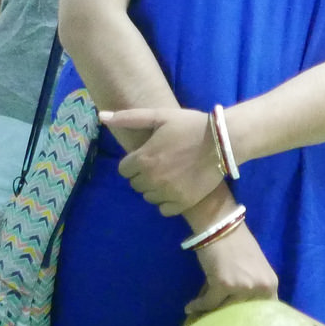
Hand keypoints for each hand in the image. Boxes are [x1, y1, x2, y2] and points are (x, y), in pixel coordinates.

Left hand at [105, 106, 224, 215]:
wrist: (223, 141)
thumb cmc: (189, 125)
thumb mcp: (159, 115)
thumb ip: (128, 118)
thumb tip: (101, 116)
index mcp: (143, 159)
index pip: (124, 170)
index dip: (134, 162)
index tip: (148, 155)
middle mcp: (152, 179)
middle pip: (135, 184)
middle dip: (143, 175)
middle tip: (161, 163)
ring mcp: (167, 193)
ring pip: (148, 197)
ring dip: (154, 188)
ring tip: (170, 175)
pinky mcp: (182, 203)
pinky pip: (163, 210)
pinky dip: (167, 202)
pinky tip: (177, 188)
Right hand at [185, 224, 278, 315]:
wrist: (220, 225)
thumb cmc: (236, 244)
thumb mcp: (253, 270)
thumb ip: (251, 289)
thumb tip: (234, 310)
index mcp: (270, 285)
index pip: (263, 313)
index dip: (248, 320)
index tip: (236, 325)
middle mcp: (260, 288)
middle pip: (242, 314)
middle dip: (228, 318)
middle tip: (215, 321)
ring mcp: (243, 286)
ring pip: (225, 309)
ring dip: (211, 312)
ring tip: (201, 315)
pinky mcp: (223, 284)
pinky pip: (209, 302)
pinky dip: (198, 305)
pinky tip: (190, 307)